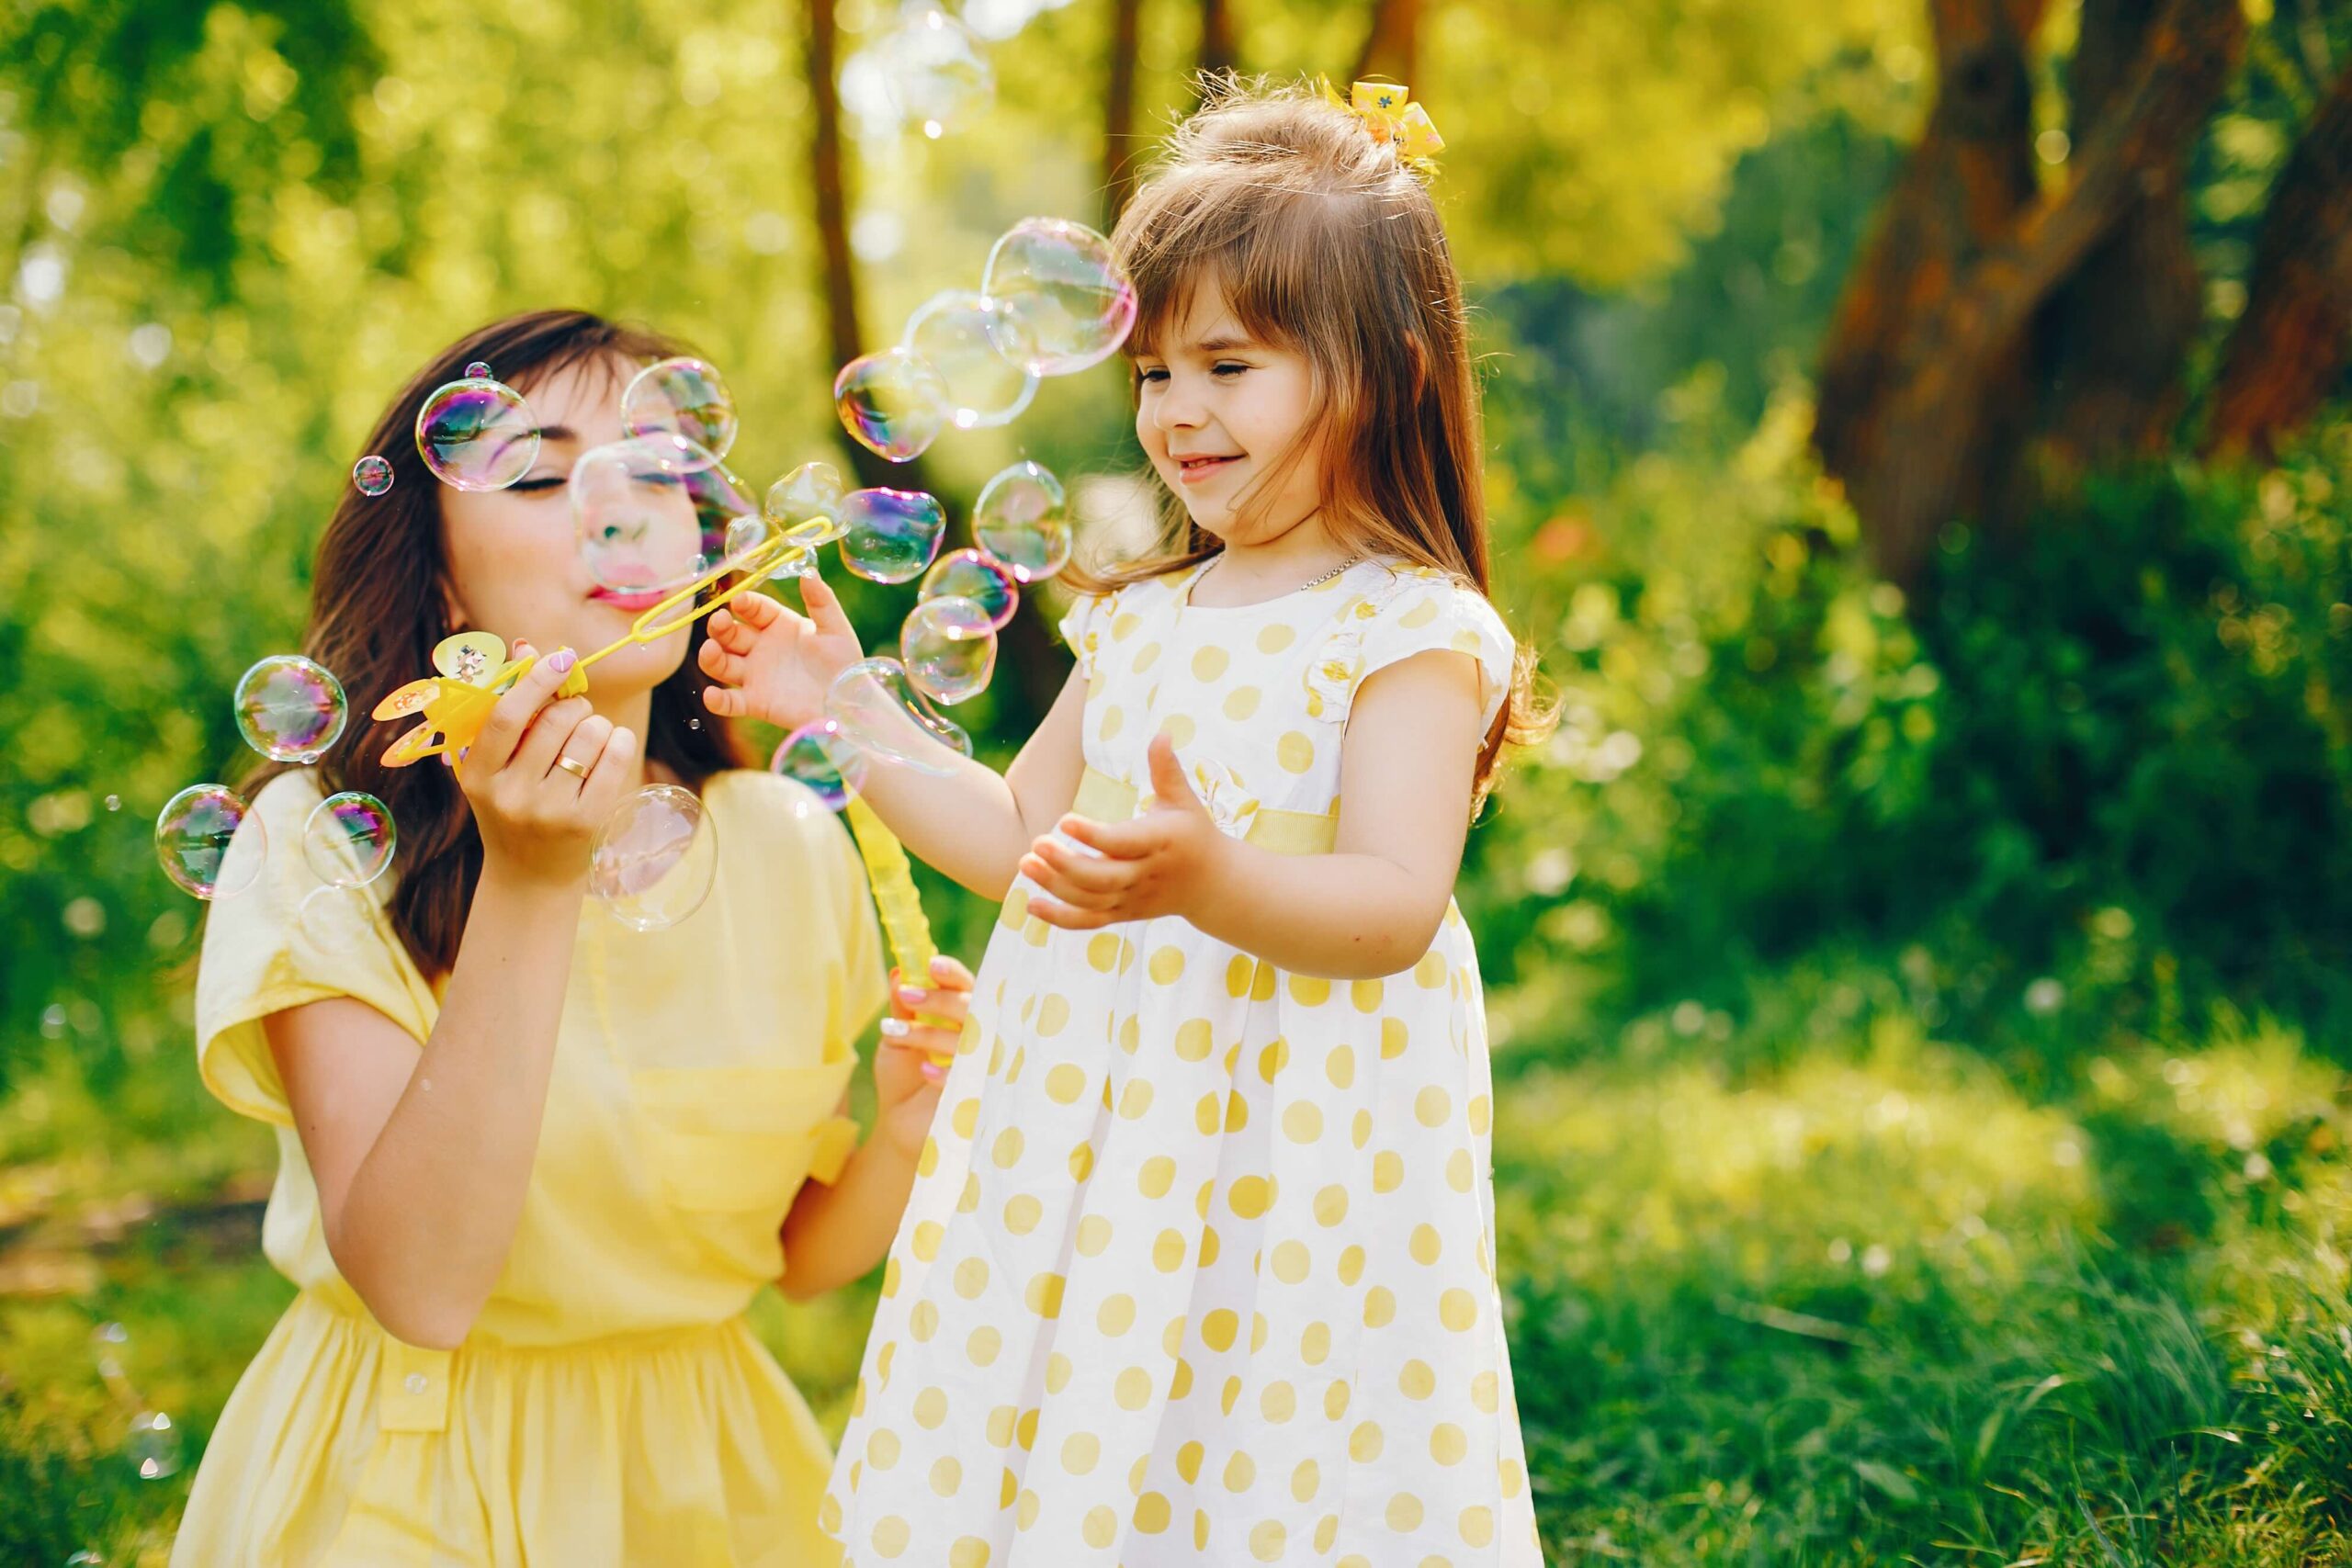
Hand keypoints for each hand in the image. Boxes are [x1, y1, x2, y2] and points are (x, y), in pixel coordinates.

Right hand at [455, 641, 638, 888]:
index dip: (535, 681)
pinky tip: (614, 744)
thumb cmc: (514, 806)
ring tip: (591, 739)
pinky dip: (620, 741)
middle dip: (574, 706)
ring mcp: (548, 811)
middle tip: (575, 714)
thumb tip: (526, 645)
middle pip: (556, 721)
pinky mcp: (585, 822)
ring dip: (598, 725)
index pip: (506, 716)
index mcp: (478, 774)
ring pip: (590, 735)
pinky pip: (615, 759)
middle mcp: (510, 794)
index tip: (558, 658)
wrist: (529, 877)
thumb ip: (510, 707)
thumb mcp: (498, 764)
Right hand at [696, 574, 864, 731]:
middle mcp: (761, 648)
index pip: (754, 608)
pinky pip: (730, 702)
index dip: (744, 603)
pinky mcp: (755, 703)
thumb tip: (809, 572)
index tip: (740, 601)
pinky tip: (711, 695)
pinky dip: (717, 701)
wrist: (849, 703)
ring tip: (710, 650)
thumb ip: (822, 602)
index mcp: (779, 625)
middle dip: (720, 626)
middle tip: (720, 620)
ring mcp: (755, 675)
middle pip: (730, 633)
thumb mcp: (835, 630)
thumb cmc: (844, 664)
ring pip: (722, 664)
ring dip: (711, 657)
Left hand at [872, 955, 973, 1160]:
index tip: (930, 965)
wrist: (899, 1124)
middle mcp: (978, 1036)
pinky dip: (945, 1072)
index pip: (967, 987)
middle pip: (973, 1007)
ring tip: (895, 1033)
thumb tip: (898, 971)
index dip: (952, 974)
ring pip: (969, 1038)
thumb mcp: (896, 1038)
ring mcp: (982, 1065)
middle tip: (907, 994)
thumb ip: (902, 1007)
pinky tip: (923, 1071)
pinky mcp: (979, 1094)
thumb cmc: (903, 1076)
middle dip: (940, 999)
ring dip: (930, 1033)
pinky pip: (970, 1076)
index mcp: (962, 1016)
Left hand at [1022, 733, 1229, 930]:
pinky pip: (1088, 922)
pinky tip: (1031, 904)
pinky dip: (1059, 918)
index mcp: (1160, 843)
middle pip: (1102, 879)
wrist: (1213, 885)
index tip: (1063, 820)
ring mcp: (1132, 899)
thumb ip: (1166, 769)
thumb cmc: (1193, 833)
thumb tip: (1160, 732)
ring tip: (1025, 864)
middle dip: (1066, 864)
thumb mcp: (1184, 800)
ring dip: (1055, 886)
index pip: (1123, 843)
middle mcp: (1145, 875)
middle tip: (1035, 843)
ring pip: (1090, 901)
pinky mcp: (1123, 914)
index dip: (1093, 836)